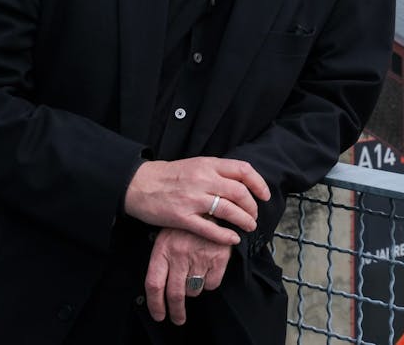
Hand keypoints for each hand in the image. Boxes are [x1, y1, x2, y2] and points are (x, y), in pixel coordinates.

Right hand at [124, 157, 269, 244]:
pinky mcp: (182, 217)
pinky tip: (233, 239)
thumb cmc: (170, 176)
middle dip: (252, 207)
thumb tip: (241, 182)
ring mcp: (192, 199)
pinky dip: (225, 235)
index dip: (258, 183)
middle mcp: (203, 180)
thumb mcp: (196, 165)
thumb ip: (217, 172)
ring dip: (244, 221)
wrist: (139, 184)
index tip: (264, 195)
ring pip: (229, 210)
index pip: (243, 170)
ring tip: (249, 226)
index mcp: (208, 164)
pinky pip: (210, 228)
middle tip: (254, 215)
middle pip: (240, 193)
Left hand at [144, 227, 230, 324]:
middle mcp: (180, 255)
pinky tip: (208, 270)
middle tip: (178, 319)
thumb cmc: (186, 225)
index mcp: (163, 250)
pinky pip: (212, 284)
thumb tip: (159, 292)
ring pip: (194, 290)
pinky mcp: (219, 257)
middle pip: (174, 294)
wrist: (213, 205)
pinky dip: (209, 283)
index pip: (154, 285)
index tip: (159, 315)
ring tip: (195, 277)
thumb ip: (163, 261)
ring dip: (194, 290)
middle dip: (176, 311)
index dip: (155, 305)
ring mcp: (200, 256)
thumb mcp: (167, 237)